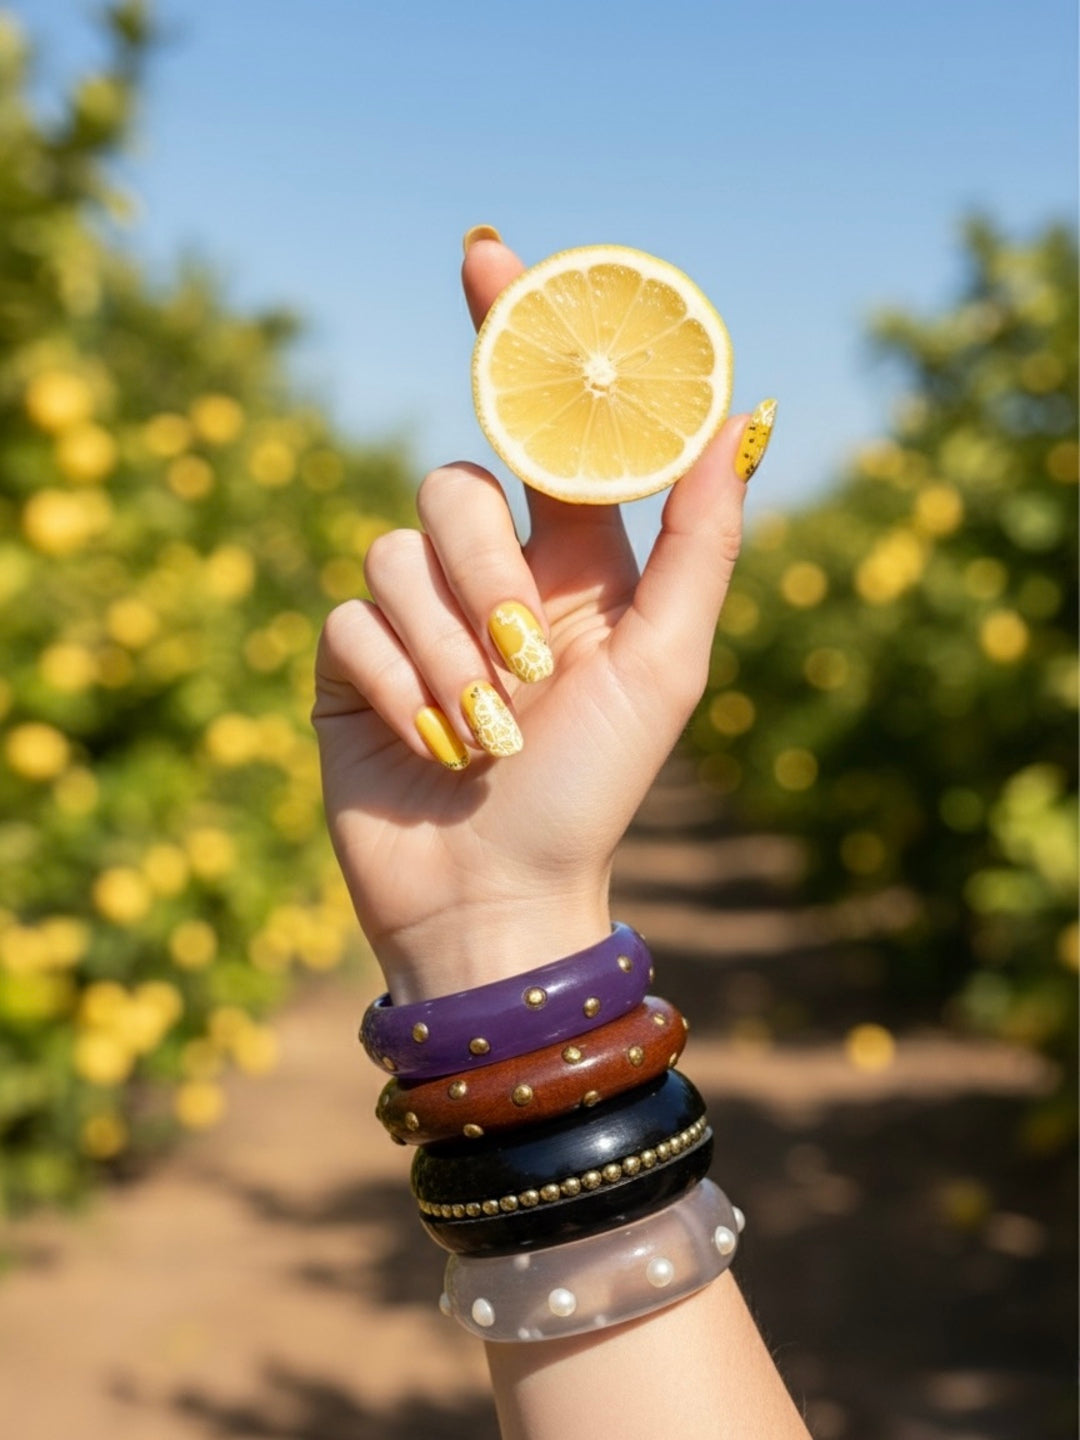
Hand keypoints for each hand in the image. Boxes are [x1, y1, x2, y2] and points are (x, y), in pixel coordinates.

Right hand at [312, 236, 751, 1002]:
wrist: (498, 898)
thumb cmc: (594, 789)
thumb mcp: (667, 663)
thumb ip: (700, 540)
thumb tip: (739, 416)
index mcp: (568, 561)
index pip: (534, 424)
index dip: (512, 338)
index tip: (487, 254)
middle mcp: (485, 573)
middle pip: (453, 486)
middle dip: (485, 573)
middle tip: (526, 661)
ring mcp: (409, 614)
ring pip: (395, 554)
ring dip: (448, 652)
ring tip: (485, 732)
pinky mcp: (347, 659)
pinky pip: (350, 621)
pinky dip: (398, 686)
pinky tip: (428, 744)